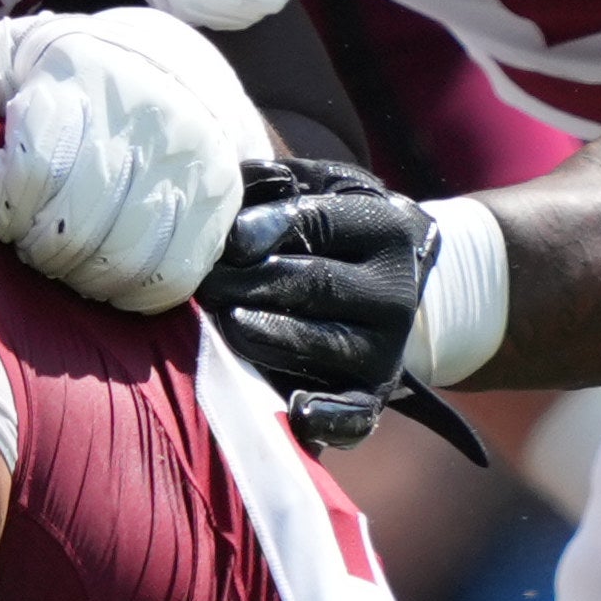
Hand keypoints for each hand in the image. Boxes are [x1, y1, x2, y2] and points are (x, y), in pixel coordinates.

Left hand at [0, 8, 256, 309]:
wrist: (173, 69)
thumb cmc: (56, 75)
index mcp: (76, 74)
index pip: (37, 171)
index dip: (10, 209)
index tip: (3, 211)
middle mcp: (143, 112)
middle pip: (80, 226)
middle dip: (42, 251)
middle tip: (31, 246)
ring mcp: (189, 158)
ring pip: (127, 258)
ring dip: (85, 279)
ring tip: (68, 263)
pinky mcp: (219, 197)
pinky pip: (175, 275)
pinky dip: (134, 292)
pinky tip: (110, 279)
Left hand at [203, 161, 448, 441]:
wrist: (395, 281)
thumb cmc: (335, 226)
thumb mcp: (320, 189)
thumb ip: (275, 182)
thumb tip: (232, 187)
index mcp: (385, 228)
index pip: (321, 224)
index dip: (271, 228)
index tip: (231, 239)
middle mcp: (395, 290)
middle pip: (315, 285)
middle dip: (250, 285)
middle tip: (205, 286)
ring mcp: (386, 347)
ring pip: (322, 344)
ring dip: (265, 336)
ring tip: (223, 324)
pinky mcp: (375, 394)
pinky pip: (355, 414)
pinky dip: (328, 418)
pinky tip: (296, 412)